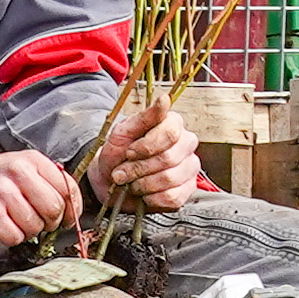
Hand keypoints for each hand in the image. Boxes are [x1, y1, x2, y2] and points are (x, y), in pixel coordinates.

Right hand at [0, 150, 86, 245]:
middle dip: (50, 223)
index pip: (68, 188)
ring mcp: (4, 193)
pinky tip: (3, 227)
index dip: (72, 209)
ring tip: (15, 221)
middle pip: (54, 209)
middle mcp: (19, 173)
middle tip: (39, 223)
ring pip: (36, 226)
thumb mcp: (18, 166)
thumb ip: (45, 180)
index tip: (65, 218)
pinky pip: (16, 237)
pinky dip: (12, 238)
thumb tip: (71, 207)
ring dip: (29, 231)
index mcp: (32, 160)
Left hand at [84, 105, 204, 211]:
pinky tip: (144, 193)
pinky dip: (153, 198)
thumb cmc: (117, 153)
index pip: (170, 132)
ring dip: (143, 184)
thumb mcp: (123, 132)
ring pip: (171, 178)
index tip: (129, 152)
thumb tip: (165, 99)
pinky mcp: (187, 189)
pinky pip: (174, 197)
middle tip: (123, 172)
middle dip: (140, 168)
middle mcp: (186, 144)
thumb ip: (145, 117)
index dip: (147, 146)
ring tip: (131, 182)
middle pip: (169, 158)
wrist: (110, 180)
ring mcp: (189, 167)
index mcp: (173, 124)